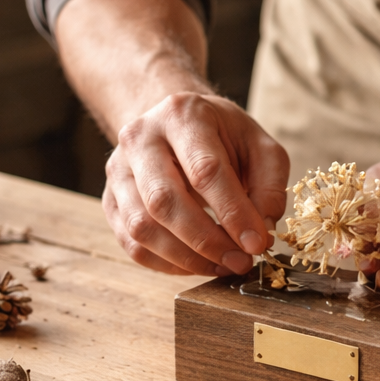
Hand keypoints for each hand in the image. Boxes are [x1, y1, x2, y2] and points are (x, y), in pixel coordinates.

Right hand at [102, 92, 288, 274]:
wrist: (176, 125)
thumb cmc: (222, 137)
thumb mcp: (260, 147)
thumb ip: (268, 187)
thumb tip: (261, 232)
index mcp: (182, 115)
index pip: (205, 170)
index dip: (232, 212)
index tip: (256, 243)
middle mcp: (140, 138)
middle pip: (165, 201)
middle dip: (206, 241)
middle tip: (240, 261)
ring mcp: (118, 170)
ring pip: (142, 227)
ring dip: (186, 257)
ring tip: (222, 264)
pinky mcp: (110, 199)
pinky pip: (131, 243)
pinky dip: (166, 263)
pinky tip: (197, 264)